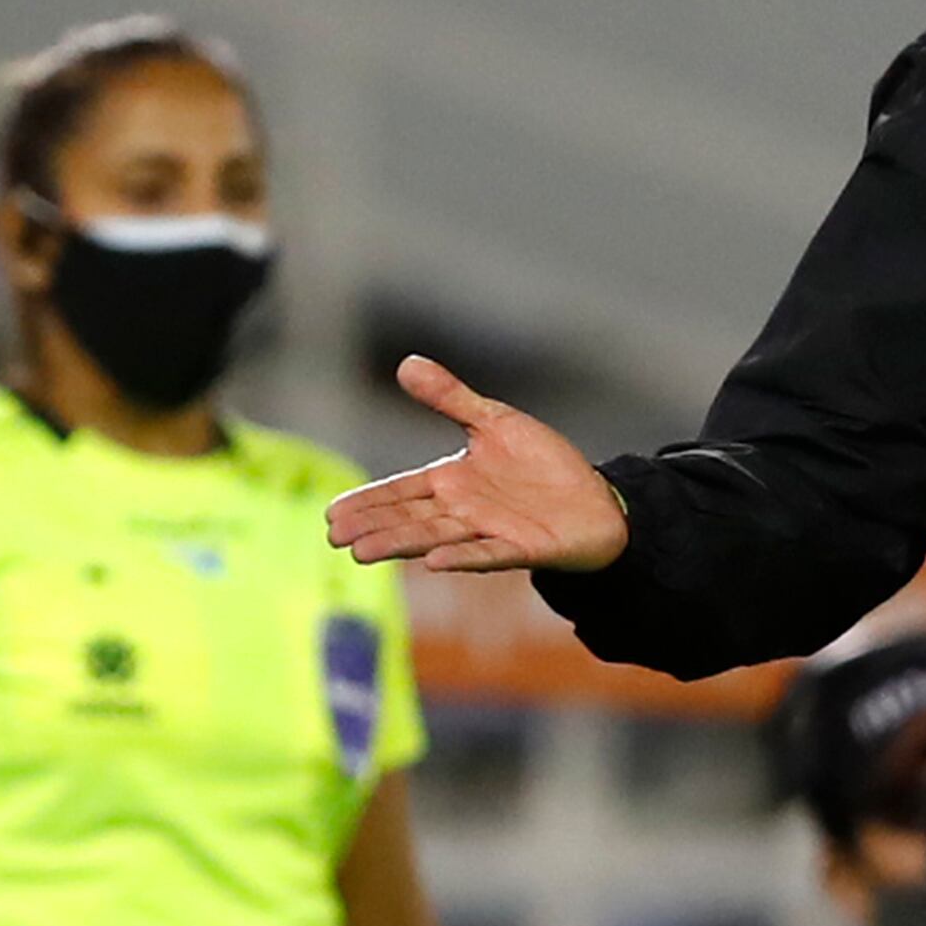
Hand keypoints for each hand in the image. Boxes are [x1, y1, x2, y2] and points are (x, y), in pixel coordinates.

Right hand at [325, 356, 631, 572]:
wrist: (594, 500)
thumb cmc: (542, 464)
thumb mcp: (495, 422)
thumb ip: (450, 398)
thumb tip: (406, 363)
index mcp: (452, 481)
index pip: (400, 491)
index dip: (368, 501)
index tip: (330, 514)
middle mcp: (463, 509)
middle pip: (410, 518)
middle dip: (373, 526)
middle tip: (334, 537)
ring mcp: (490, 530)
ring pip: (437, 537)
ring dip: (402, 544)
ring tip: (363, 553)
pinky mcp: (523, 547)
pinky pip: (489, 552)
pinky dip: (464, 556)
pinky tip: (435, 563)